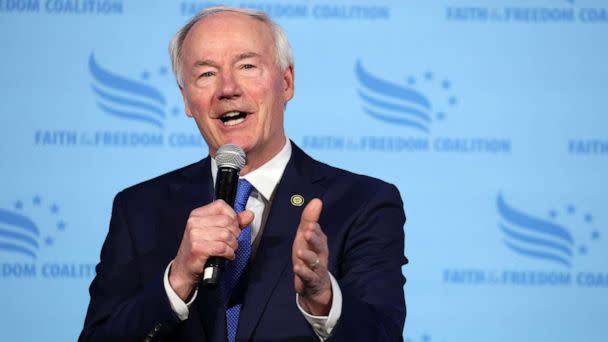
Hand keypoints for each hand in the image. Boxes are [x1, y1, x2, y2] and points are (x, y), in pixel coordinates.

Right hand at [169, 200, 253, 299]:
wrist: (184, 269)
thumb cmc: (201, 249)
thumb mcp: (216, 232)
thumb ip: (234, 222)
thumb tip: (249, 214)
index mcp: (197, 214)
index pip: (221, 206)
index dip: (232, 217)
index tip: (232, 227)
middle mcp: (194, 222)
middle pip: (227, 221)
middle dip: (235, 233)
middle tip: (232, 242)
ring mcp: (194, 235)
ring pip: (226, 235)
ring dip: (233, 245)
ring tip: (230, 249)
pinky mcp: (198, 248)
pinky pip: (222, 247)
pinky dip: (229, 253)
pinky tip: (227, 255)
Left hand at [292, 198, 331, 315]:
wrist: (315, 286)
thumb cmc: (309, 257)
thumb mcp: (306, 238)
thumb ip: (310, 219)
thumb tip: (317, 200)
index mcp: (319, 243)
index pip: (318, 234)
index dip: (314, 229)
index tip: (310, 223)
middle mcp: (320, 254)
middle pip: (319, 246)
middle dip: (314, 239)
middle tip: (308, 231)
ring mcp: (316, 268)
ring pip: (314, 261)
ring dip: (307, 256)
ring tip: (299, 252)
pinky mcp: (311, 281)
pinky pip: (308, 276)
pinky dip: (303, 272)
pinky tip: (296, 268)